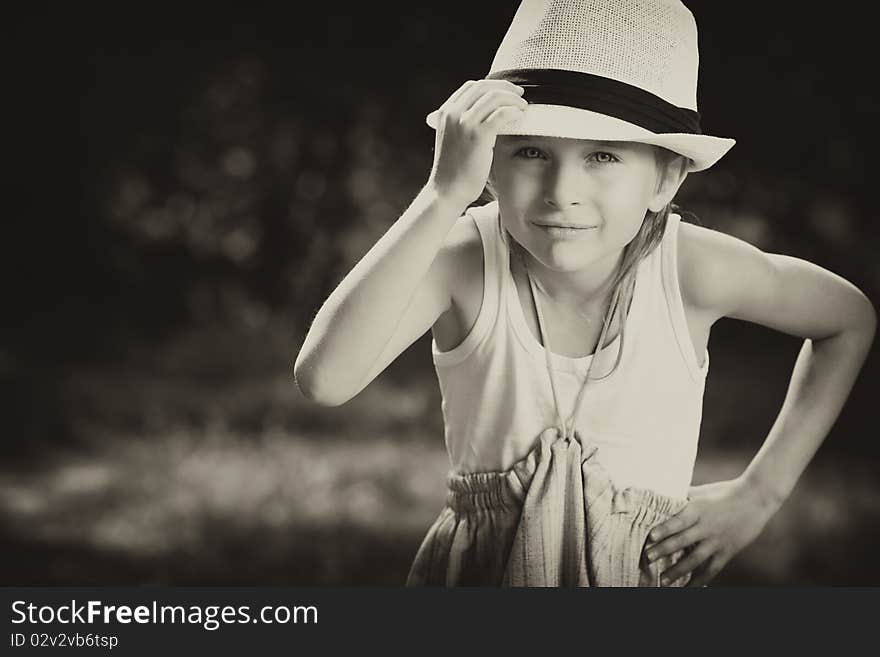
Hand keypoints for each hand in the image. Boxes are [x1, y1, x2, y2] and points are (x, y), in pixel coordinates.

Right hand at [427, 79, 527, 206]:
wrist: (447, 190)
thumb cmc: (453, 169)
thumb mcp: (452, 138)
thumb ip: (463, 123)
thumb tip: (488, 113)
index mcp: (446, 112)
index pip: (471, 86)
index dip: (493, 85)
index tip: (506, 91)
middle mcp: (453, 113)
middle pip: (484, 87)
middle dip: (505, 88)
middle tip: (520, 95)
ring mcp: (465, 123)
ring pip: (494, 97)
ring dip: (512, 100)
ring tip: (522, 108)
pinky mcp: (478, 136)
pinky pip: (501, 114)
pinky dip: (513, 111)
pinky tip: (519, 117)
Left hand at [644, 477, 779, 586]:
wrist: (756, 498)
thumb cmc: (725, 491)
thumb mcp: (702, 492)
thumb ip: (684, 497)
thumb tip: (662, 497)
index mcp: (698, 509)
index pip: (679, 521)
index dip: (665, 530)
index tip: (651, 538)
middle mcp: (707, 527)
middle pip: (683, 541)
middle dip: (664, 551)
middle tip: (648, 558)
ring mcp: (718, 541)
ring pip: (695, 559)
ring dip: (678, 570)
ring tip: (663, 580)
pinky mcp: (728, 551)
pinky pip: (713, 568)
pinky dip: (701, 579)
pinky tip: (689, 586)